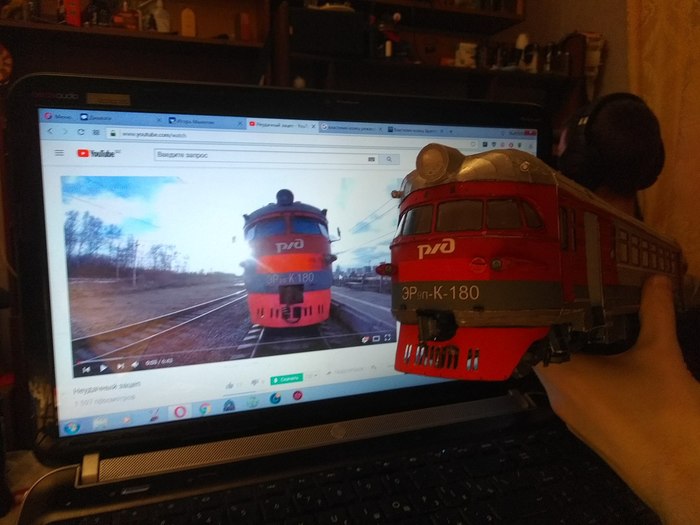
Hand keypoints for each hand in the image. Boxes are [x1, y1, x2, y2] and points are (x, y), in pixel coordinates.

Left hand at [534, 275, 699, 523]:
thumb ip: (655, 312)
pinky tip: (610, 360)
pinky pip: (581, 394)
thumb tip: (655, 279)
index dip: (532, 315)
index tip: (539, 292)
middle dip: (560, 328)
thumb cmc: (665, 414)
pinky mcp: (591, 431)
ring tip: (591, 322)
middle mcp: (559, 396)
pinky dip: (589, 374)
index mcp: (563, 375)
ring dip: (576, 352)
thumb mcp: (661, 354)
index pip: (528, 340)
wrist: (685, 479)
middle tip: (572, 299)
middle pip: (547, 354)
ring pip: (564, 376)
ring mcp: (574, 417)